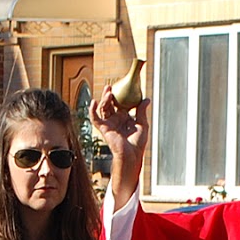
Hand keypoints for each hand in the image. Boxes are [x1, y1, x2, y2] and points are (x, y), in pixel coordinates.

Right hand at [90, 88, 149, 202]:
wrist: (131, 154)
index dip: (119, 95)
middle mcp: (115, 120)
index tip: (122, 85)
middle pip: (110, 104)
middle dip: (109, 95)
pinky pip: (95, 118)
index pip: (120, 103)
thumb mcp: (142, 124)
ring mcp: (109, 124)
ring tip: (108, 91)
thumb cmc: (137, 143)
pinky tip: (93, 102)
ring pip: (103, 108)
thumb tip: (146, 99)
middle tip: (110, 86)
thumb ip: (141, 111)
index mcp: (124, 118)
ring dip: (104, 99)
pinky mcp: (103, 128)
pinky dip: (92, 110)